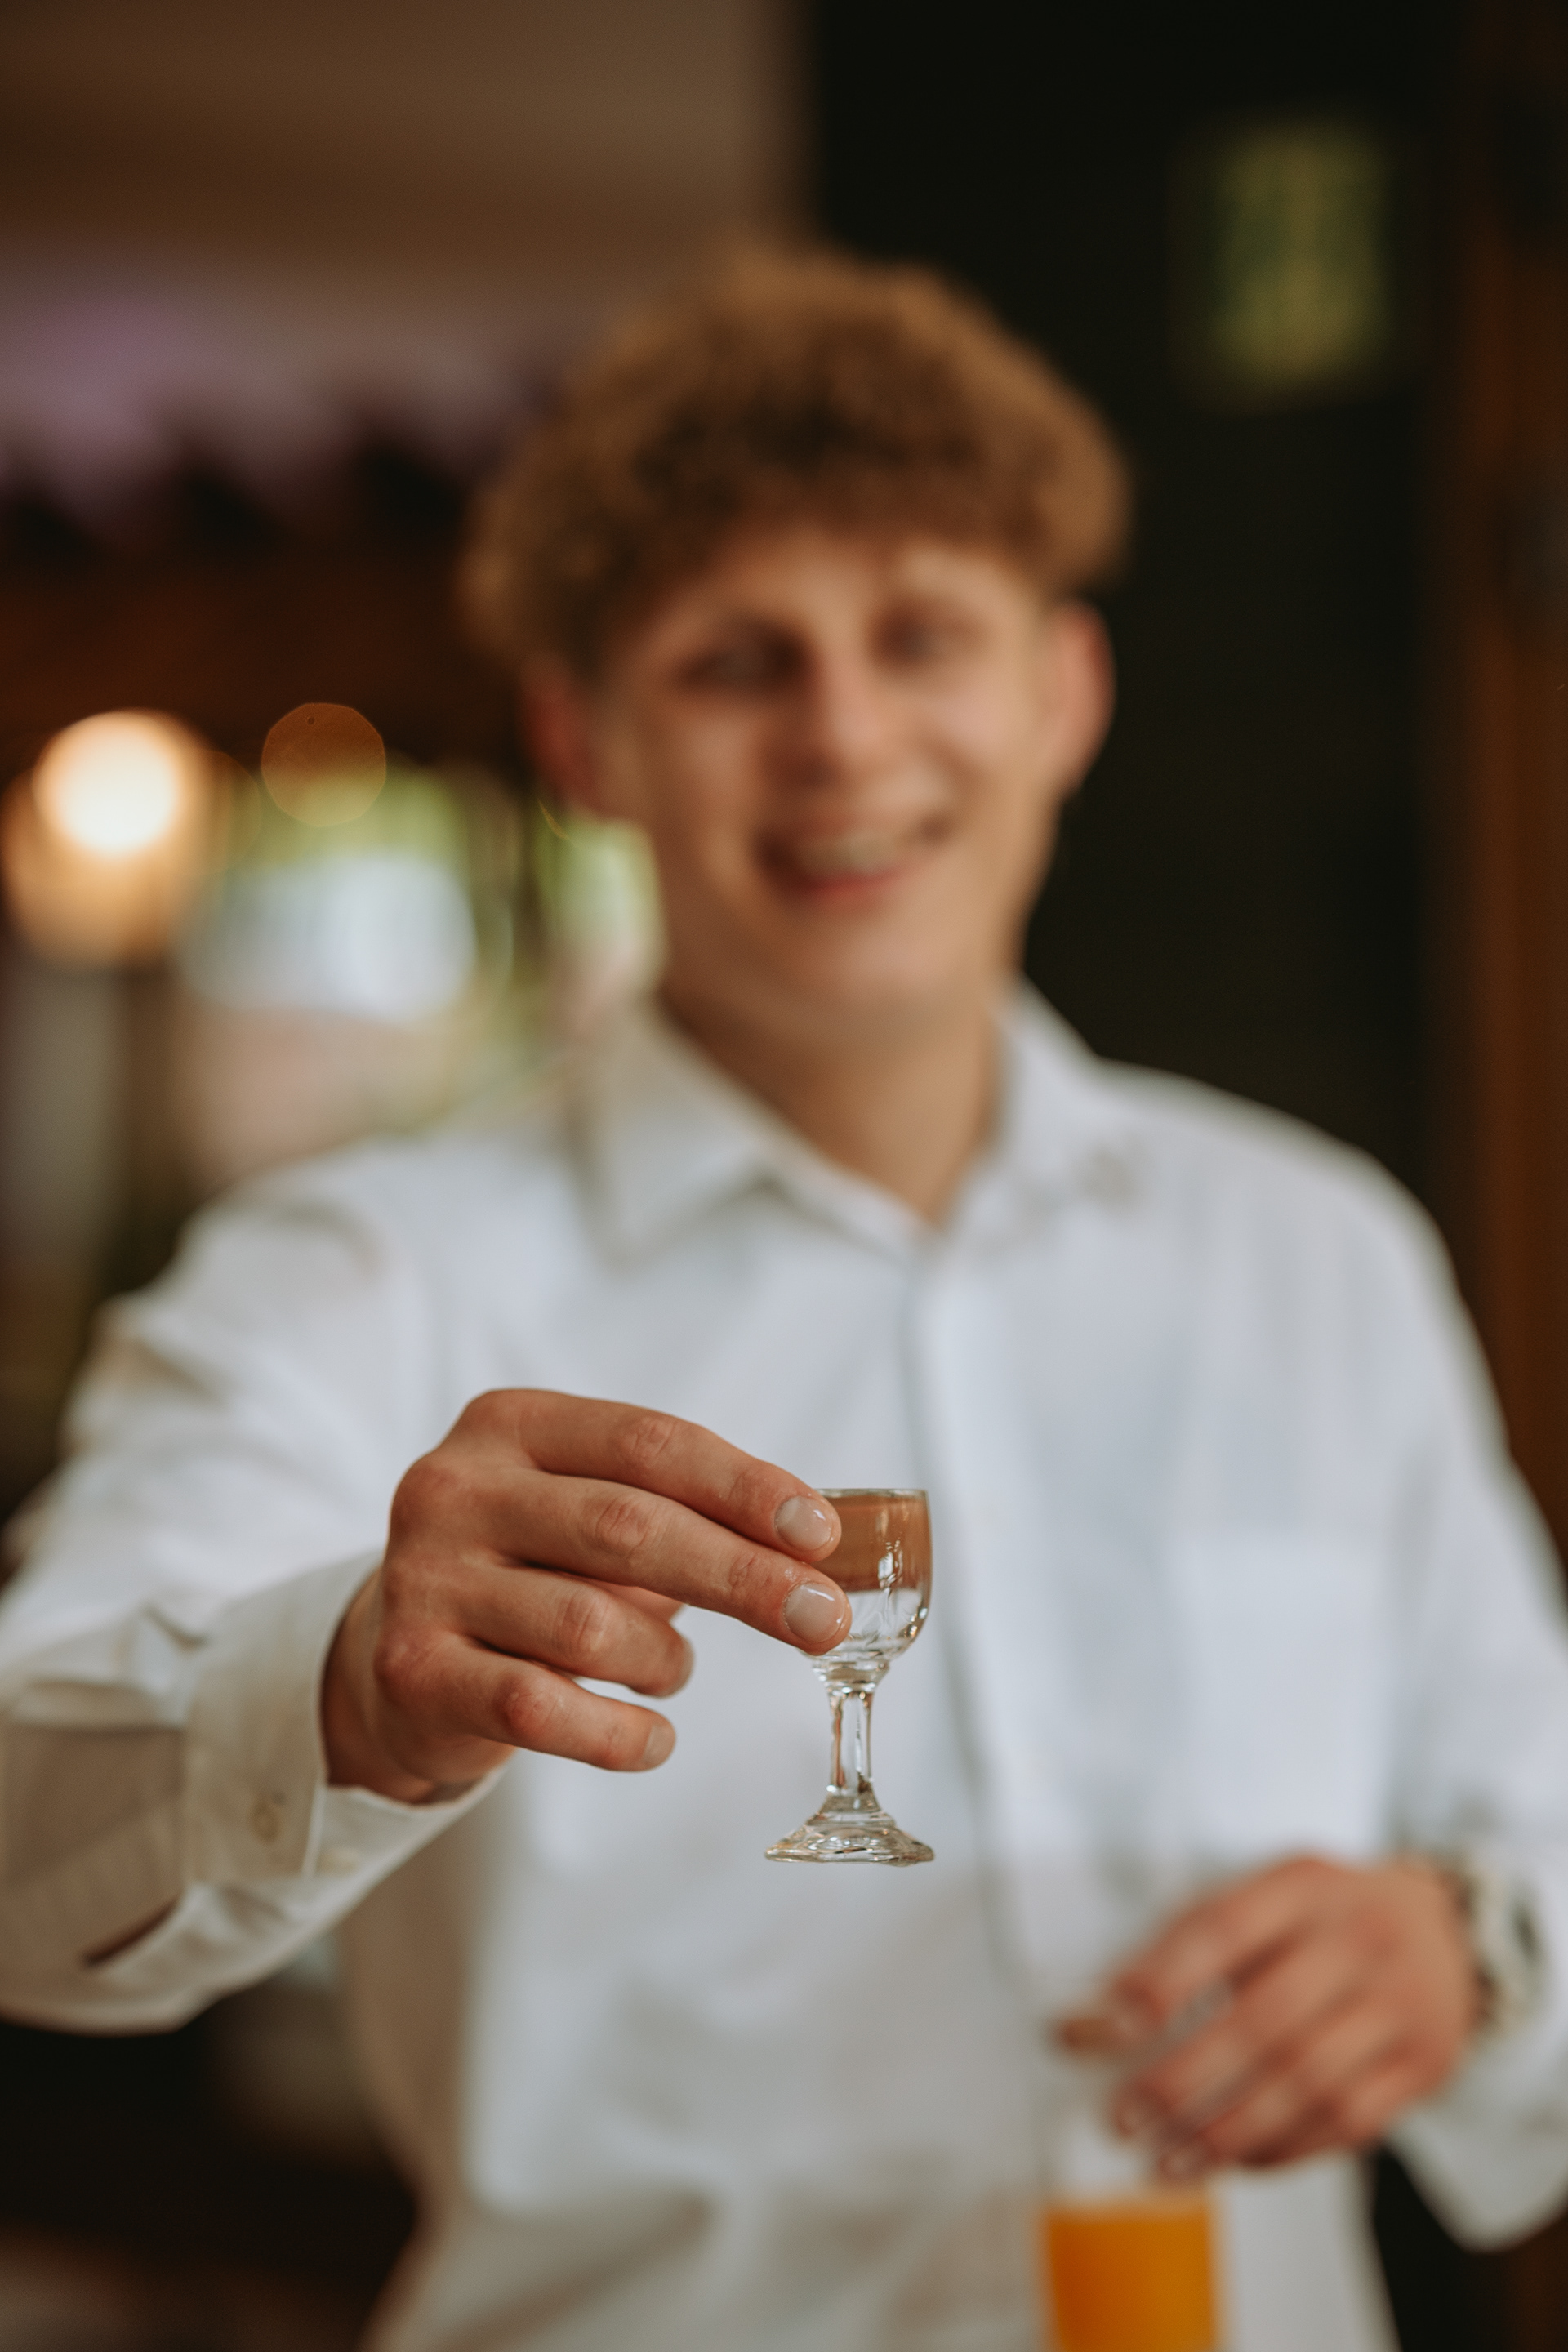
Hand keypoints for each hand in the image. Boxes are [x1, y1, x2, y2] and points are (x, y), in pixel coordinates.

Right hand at [322, 1390, 847, 1801]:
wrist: (393, 1659)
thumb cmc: (527, 1572)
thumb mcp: (587, 1516)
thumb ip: (682, 1516)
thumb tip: (815, 1552)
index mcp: (510, 1425)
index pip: (649, 1444)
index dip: (745, 1488)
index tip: (821, 1535)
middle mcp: (455, 1488)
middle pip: (629, 1528)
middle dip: (743, 1576)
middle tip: (821, 1620)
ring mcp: (424, 1578)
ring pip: (591, 1625)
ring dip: (665, 1659)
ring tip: (673, 1669)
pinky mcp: (413, 1669)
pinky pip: (544, 1709)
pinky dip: (621, 1732)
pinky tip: (651, 1736)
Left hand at [1059, 1855, 1479, 2173]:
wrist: (1449, 1932)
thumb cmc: (1327, 1916)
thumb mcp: (1273, 1892)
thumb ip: (1196, 1936)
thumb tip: (1108, 2007)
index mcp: (1303, 1885)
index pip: (1222, 1930)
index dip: (1159, 1981)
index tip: (1103, 2030)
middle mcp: (1355, 1942)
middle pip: (1263, 2021)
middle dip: (1183, 2079)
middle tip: (1123, 2117)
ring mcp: (1396, 2008)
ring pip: (1305, 2085)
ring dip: (1225, 2133)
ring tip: (1164, 2161)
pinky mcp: (1422, 2068)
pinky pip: (1346, 2124)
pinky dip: (1281, 2150)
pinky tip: (1231, 2162)